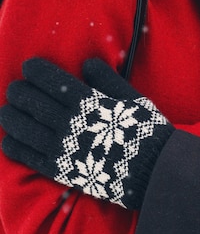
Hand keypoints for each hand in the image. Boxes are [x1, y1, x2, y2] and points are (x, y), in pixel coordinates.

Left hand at [0, 58, 172, 209]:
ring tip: (7, 110)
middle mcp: (70, 123)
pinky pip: (27, 156)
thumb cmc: (145, 129)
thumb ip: (108, 79)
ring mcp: (61, 148)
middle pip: (33, 103)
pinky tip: (9, 140)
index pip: (52, 81)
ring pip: (23, 128)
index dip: (36, 71)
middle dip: (20, 92)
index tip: (28, 66)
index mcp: (88, 103)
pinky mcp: (58, 169)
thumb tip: (87, 63)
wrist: (151, 169)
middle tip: (15, 87)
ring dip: (11, 117)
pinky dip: (14, 146)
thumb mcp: (132, 98)